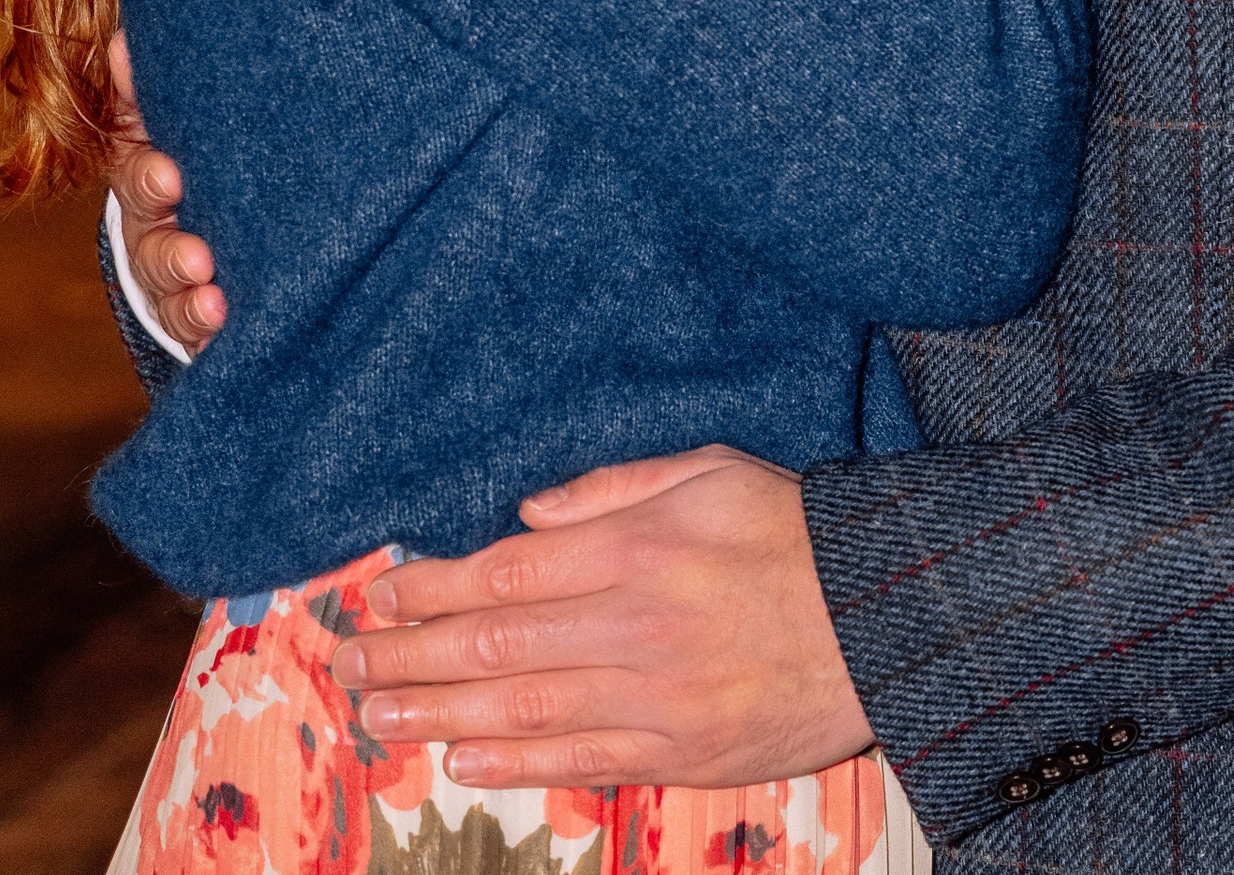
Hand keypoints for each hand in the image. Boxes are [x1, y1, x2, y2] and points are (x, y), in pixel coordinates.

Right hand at [105, 32, 224, 351]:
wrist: (234, 220)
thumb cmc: (207, 154)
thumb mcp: (183, 119)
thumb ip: (153, 89)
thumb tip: (122, 39)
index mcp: (150, 180)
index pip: (137, 178)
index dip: (148, 179)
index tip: (173, 177)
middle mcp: (157, 236)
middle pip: (151, 249)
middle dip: (171, 253)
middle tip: (201, 257)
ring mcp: (180, 283)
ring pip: (173, 301)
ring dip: (190, 305)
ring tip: (215, 305)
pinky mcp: (207, 322)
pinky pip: (201, 337)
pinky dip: (210, 336)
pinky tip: (229, 330)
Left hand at [332, 444, 873, 787]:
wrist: (884, 617)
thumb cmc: (796, 532)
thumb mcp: (712, 470)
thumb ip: (614, 487)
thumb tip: (527, 513)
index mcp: (638, 546)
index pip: (505, 571)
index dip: (432, 586)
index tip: (380, 590)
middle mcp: (633, 624)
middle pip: (494, 646)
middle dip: (410, 652)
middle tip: (349, 660)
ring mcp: (652, 698)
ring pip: (521, 712)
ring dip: (437, 715)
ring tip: (377, 714)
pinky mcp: (678, 752)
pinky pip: (576, 761)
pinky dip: (512, 763)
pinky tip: (462, 759)